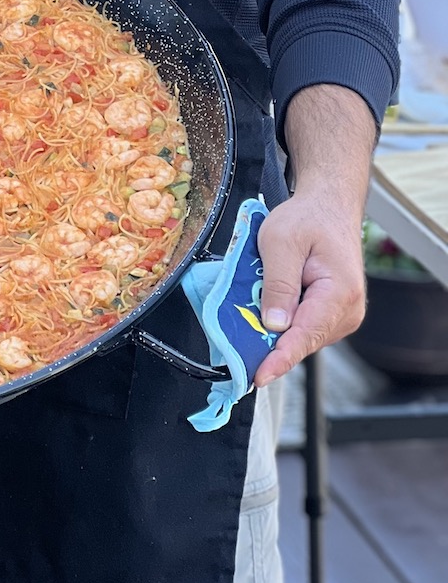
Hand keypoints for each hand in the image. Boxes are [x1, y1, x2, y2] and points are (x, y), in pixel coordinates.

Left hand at [251, 81, 373, 386]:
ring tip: (245, 328)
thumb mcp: (281, 244)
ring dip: (273, 336)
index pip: (306, 334)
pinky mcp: (329, 314)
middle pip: (303, 340)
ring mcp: (340, 316)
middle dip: (270, 348)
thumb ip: (278, 284)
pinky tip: (261, 318)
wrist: (328, 206)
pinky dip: (281, 326)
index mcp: (339, 294)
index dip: (280, 358)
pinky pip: (302, 328)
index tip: (258, 376)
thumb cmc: (307, 219)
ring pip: (301, 337)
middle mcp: (346, 312)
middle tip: (236, 356)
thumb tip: (273, 325)